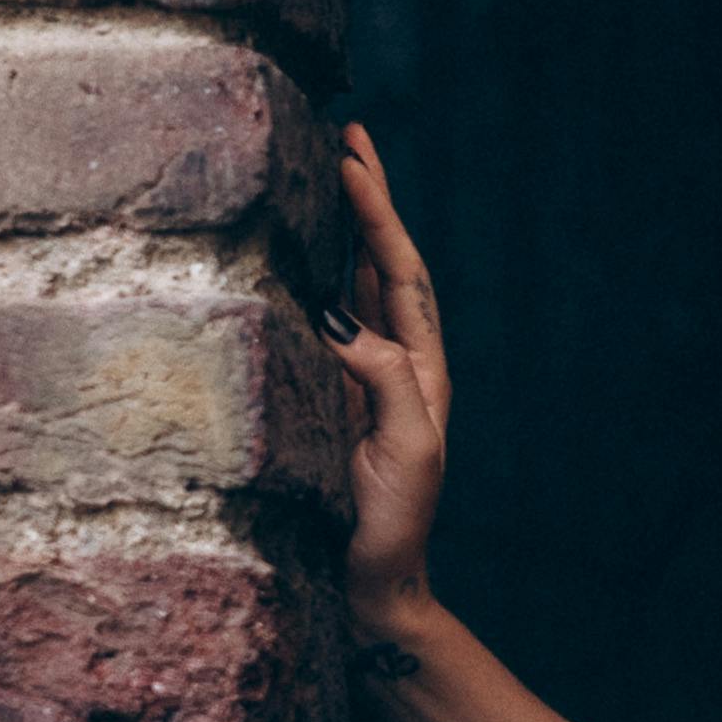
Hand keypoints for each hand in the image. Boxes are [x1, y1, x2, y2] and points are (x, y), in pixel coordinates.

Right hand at [324, 126, 451, 623]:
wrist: (375, 585)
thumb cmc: (393, 525)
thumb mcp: (404, 451)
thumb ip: (383, 383)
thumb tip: (342, 321)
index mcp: (420, 367)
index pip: (397, 270)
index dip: (376, 212)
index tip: (354, 155)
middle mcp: (396, 362)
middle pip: (382, 262)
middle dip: (367, 200)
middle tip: (350, 136)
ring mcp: (364, 380)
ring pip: (355, 286)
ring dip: (344, 230)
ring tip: (328, 175)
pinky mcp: (332, 401)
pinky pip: (327, 324)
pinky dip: (318, 279)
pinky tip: (302, 257)